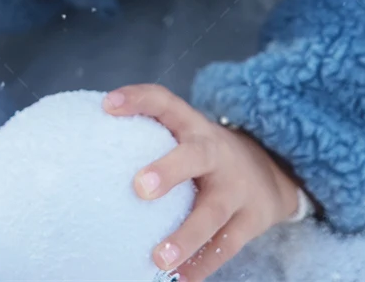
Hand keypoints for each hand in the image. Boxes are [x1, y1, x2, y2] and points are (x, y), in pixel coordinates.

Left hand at [102, 84, 302, 279]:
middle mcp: (216, 153)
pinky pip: (225, 246)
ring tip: (159, 257)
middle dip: (169, 170)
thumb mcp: (189, 138)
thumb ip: (154, 141)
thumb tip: (91, 158)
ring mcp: (237, 188)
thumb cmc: (208, 158)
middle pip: (196, 155)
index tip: (107, 106)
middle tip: (139, 187)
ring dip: (186, 236)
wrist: (273, 172)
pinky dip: (202, 265)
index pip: (166, 102)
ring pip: (213, 212)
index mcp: (195, 127)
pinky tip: (181, 279)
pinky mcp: (250, 220)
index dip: (138, 100)